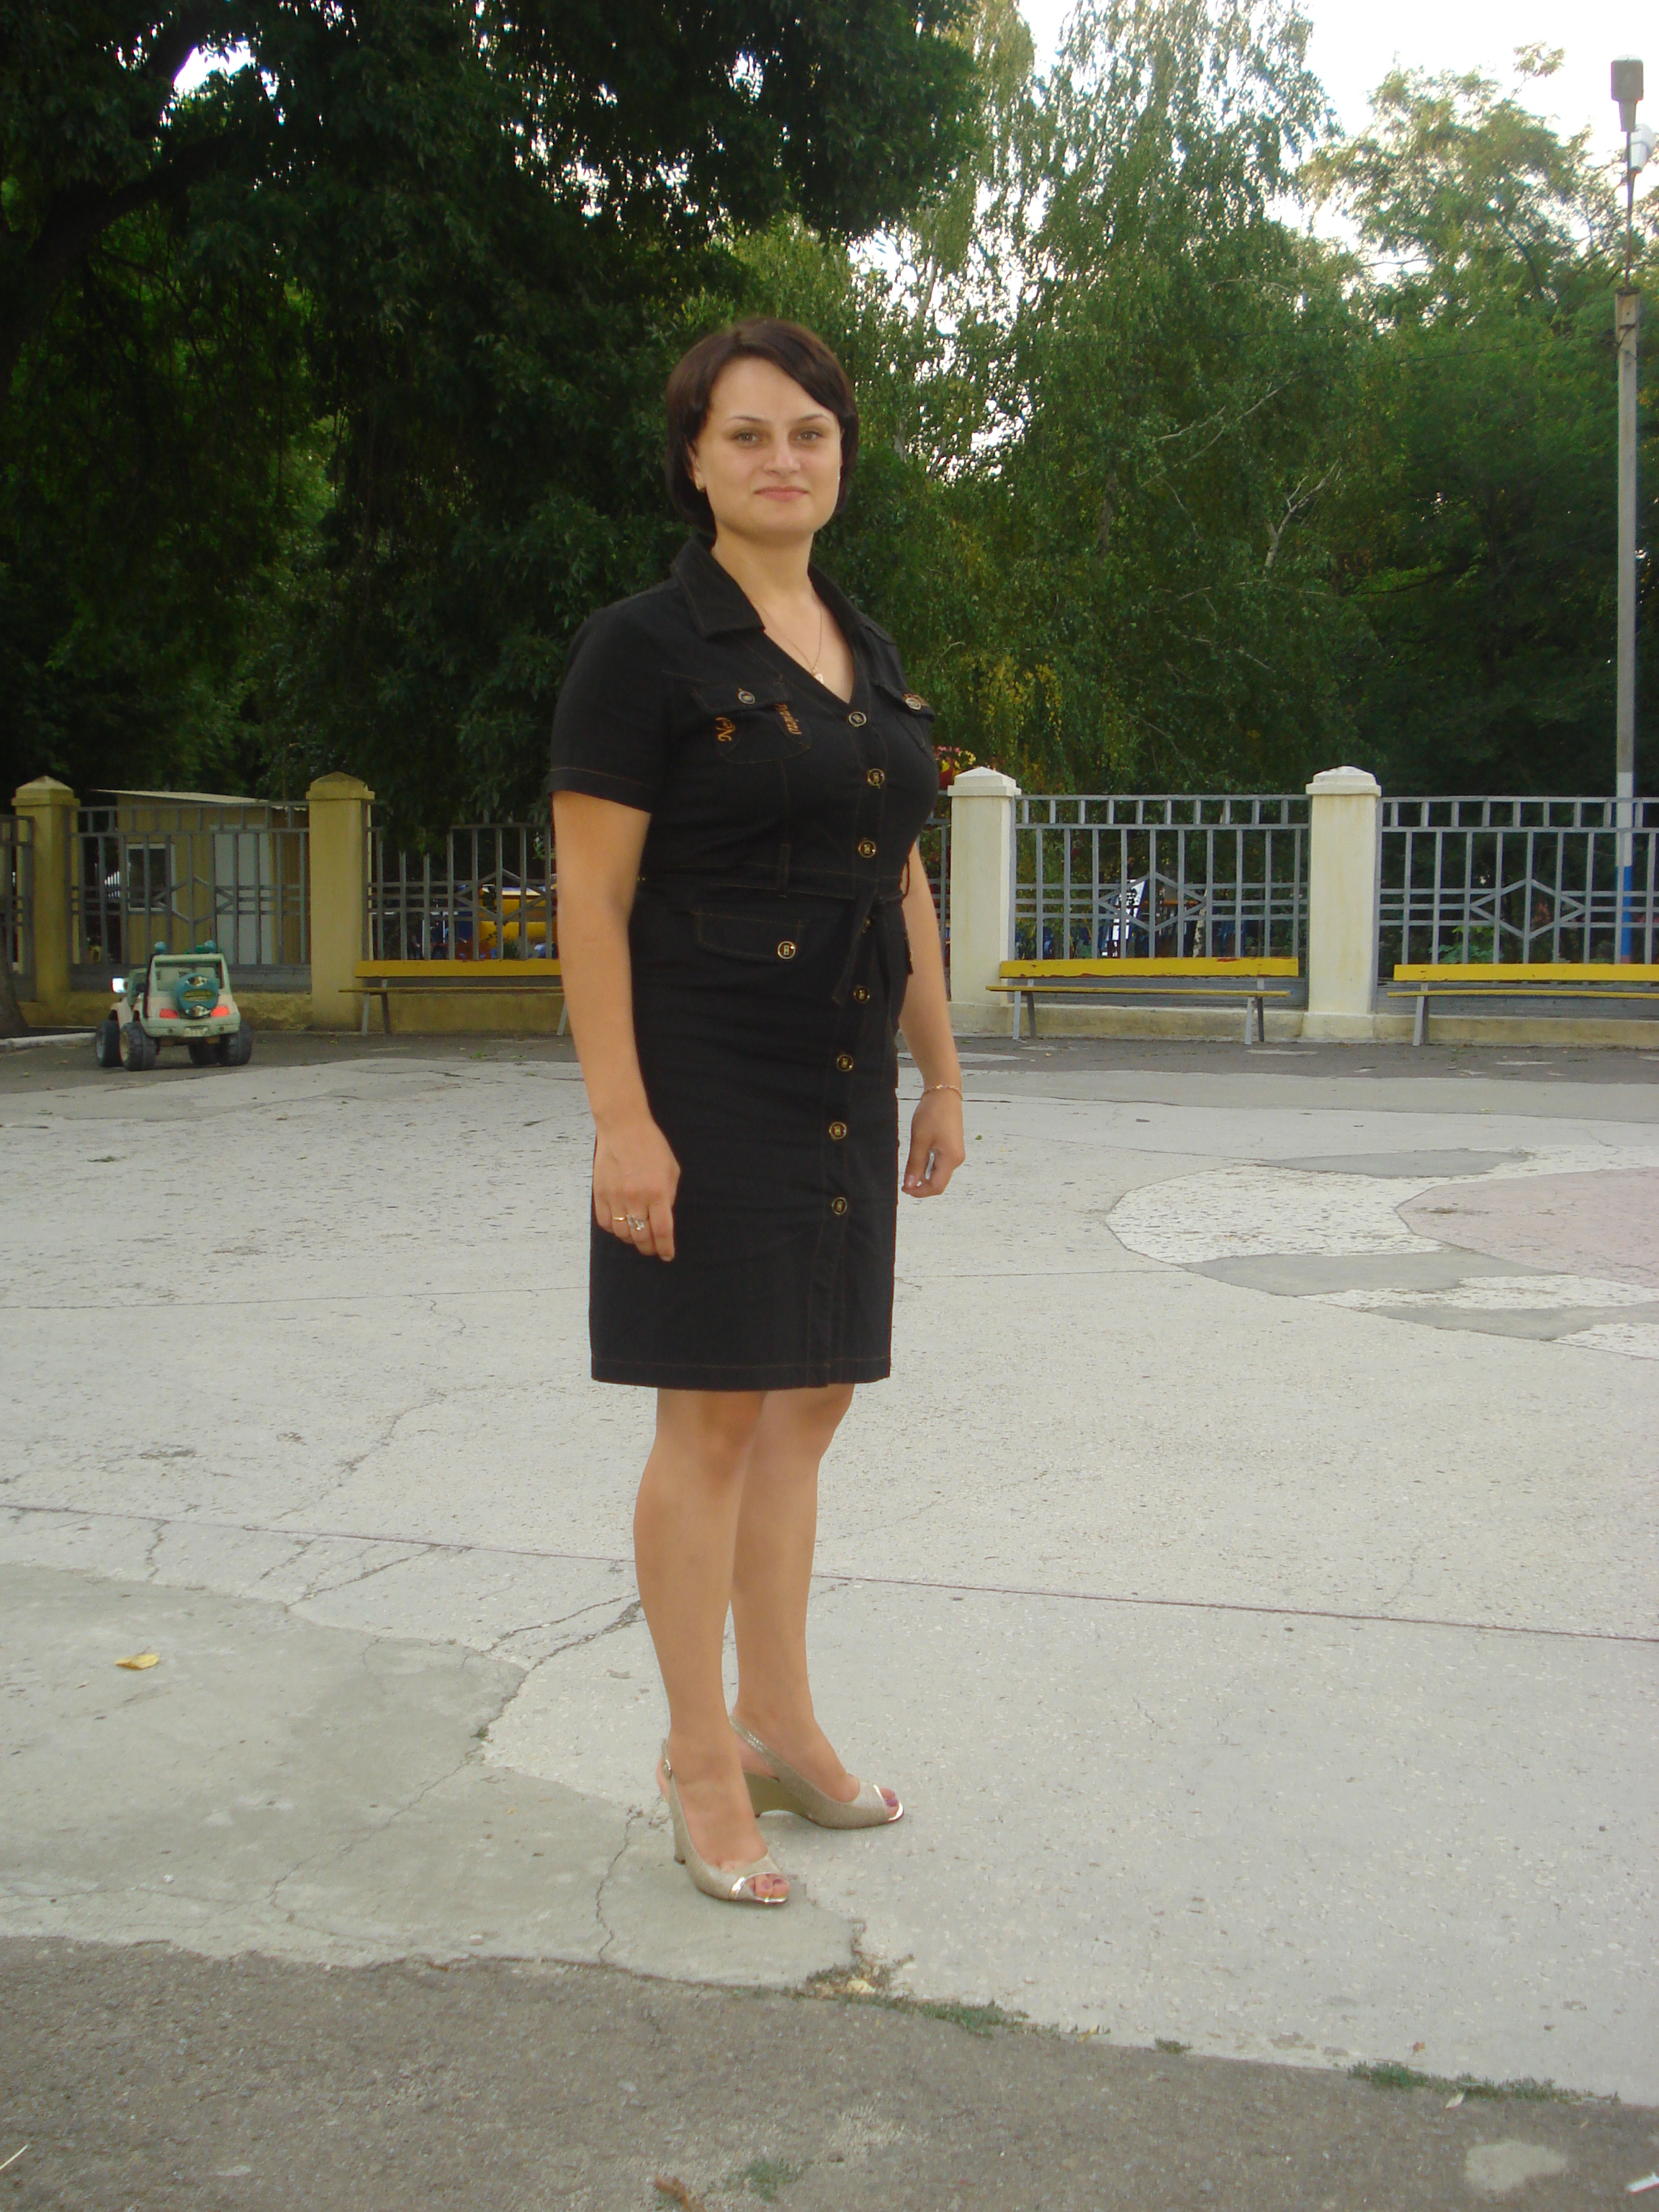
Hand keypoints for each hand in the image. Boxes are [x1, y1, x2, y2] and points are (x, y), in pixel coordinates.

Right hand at [593, 1112, 680, 1259]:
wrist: (623, 1128)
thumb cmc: (651, 1146)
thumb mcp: (671, 1169)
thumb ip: (669, 1196)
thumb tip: (664, 1218)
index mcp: (657, 1192)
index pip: (662, 1231)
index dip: (665, 1247)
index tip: (667, 1255)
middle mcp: (636, 1198)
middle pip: (642, 1236)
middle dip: (649, 1248)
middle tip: (653, 1249)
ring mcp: (616, 1197)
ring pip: (622, 1233)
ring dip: (632, 1240)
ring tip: (638, 1237)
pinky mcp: (600, 1193)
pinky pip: (605, 1223)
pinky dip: (614, 1230)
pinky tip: (621, 1226)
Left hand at [902, 1088, 964, 1197]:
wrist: (943, 1093)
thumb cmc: (933, 1114)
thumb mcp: (920, 1140)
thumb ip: (915, 1165)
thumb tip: (910, 1185)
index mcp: (951, 1159)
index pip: (936, 1187)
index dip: (920, 1192)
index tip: (904, 1188)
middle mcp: (957, 1159)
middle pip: (938, 1182)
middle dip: (921, 1184)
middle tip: (904, 1178)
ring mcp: (955, 1153)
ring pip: (938, 1173)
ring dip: (923, 1174)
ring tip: (910, 1164)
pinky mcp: (952, 1147)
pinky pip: (939, 1163)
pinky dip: (928, 1165)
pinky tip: (918, 1156)